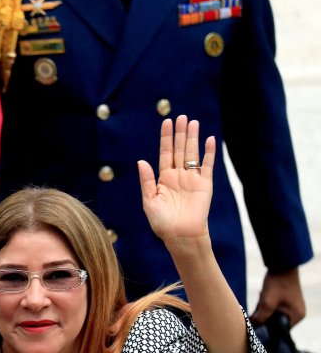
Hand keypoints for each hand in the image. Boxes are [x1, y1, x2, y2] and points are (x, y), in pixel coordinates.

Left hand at [137, 116, 214, 245]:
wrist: (180, 236)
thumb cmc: (162, 222)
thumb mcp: (149, 200)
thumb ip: (147, 180)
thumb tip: (141, 161)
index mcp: (163, 178)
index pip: (165, 153)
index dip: (166, 138)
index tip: (166, 122)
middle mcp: (178, 176)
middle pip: (180, 149)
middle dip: (180, 133)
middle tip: (182, 117)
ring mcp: (192, 179)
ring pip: (192, 153)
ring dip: (193, 138)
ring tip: (193, 122)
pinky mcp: (205, 185)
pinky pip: (207, 166)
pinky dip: (209, 153)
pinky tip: (210, 140)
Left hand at [251, 268, 305, 326]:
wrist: (282, 265)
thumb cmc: (278, 284)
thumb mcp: (267, 302)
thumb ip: (261, 316)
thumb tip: (253, 327)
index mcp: (296, 316)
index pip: (280, 330)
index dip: (267, 329)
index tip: (256, 326)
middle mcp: (296, 314)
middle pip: (275, 323)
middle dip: (263, 317)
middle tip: (258, 306)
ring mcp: (290, 307)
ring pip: (271, 315)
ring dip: (263, 309)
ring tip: (262, 298)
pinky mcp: (284, 301)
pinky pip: (272, 308)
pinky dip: (264, 305)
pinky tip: (262, 296)